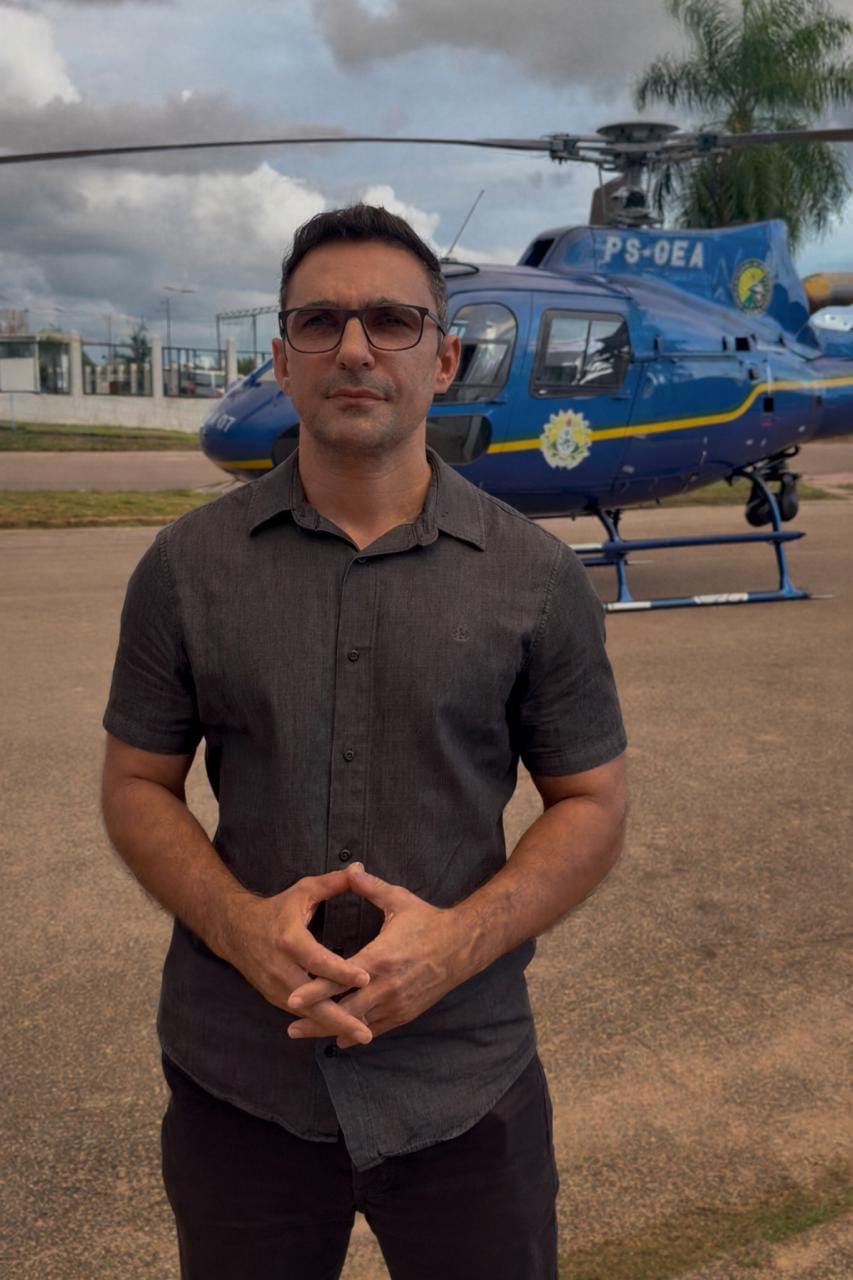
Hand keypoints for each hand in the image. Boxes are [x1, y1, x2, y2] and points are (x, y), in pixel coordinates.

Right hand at [221, 867, 372, 1044]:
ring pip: (307, 1012)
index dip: (341, 971)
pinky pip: (301, 1014)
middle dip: (340, 1017)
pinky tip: (342, 1030)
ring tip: (362, 1034)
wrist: (234, 929)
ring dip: (332, 1025)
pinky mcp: (274, 996)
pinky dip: (321, 1023)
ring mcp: (276, 986)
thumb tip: (360, 868)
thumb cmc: (277, 909)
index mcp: (289, 939)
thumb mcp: (303, 891)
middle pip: (312, 999)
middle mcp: (281, 967)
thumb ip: (333, 882)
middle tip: (367, 1032)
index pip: (318, 960)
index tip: (366, 978)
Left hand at [286, 866, 471, 1048]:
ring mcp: (397, 1002)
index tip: (293, 998)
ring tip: (306, 1033)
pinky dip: (357, 1033)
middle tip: (290, 1029)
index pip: (341, 978)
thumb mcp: (398, 900)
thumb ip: (370, 887)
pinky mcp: (406, 1012)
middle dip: (316, 1020)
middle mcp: (387, 986)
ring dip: (333, 1029)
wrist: (463, 945)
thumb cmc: (428, 921)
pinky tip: (339, 1037)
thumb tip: (350, 868)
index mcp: (380, 958)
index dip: (315, 990)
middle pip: (346, 1010)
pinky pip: (377, 1027)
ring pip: (360, 1024)